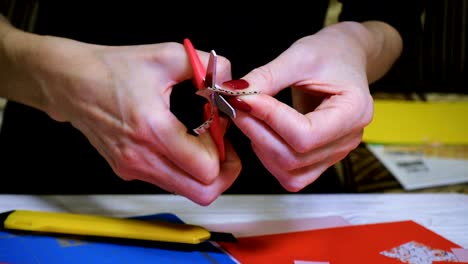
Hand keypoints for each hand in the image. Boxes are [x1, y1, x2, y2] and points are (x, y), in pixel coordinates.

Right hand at [3, 30, 240, 204]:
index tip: (217, 124)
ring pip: (187, 191)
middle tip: (222, 145)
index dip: (224, 148)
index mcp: (153, 130)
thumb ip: (208, 66)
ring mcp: (133, 169)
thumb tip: (233, 82)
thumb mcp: (166, 55)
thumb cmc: (114, 69)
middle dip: (223, 171)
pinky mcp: (128, 172)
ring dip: (203, 170)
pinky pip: (169, 181)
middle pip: (203, 193)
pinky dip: (183, 168)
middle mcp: (142, 158)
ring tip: (199, 139)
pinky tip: (180, 141)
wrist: (71, 83)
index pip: (207, 169)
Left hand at [230, 22, 399, 190]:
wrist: (344, 58)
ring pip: (289, 172)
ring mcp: (335, 154)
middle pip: (294, 157)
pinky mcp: (320, 160)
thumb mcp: (299, 56)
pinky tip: (261, 132)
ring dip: (260, 147)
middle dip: (257, 132)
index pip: (306, 134)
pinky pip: (291, 175)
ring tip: (248, 117)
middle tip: (236, 106)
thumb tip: (234, 95)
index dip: (270, 119)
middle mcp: (348, 139)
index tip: (244, 98)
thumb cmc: (329, 53)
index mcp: (354, 111)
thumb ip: (267, 77)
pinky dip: (269, 158)